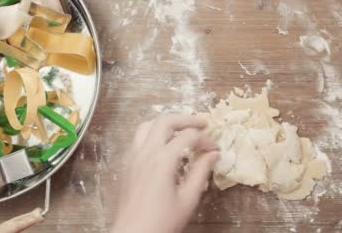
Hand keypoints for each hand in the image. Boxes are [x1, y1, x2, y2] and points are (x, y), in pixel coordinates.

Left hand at [112, 115, 219, 232]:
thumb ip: (201, 172)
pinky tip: (162, 146)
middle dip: (186, 119)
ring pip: (147, 125)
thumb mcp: (188, 199)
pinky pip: (138, 139)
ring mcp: (132, 157)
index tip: (215, 149)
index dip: (205, 139)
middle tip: (202, 124)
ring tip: (181, 129)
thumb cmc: (162, 222)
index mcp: (162, 160)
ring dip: (166, 123)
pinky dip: (152, 134)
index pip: (188, 137)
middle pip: (165, 121)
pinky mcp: (126, 165)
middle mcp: (145, 153)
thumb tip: (214, 155)